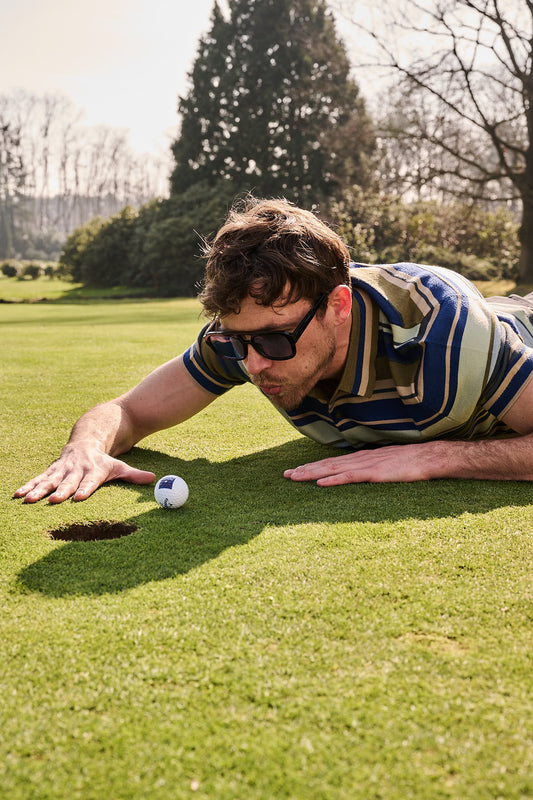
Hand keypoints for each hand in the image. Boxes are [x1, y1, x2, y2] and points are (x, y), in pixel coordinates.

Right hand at [13, 444, 155, 503]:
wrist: (86, 440)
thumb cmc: (104, 461)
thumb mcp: (120, 466)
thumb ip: (134, 475)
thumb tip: (154, 479)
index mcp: (93, 470)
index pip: (90, 482)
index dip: (85, 489)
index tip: (80, 497)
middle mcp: (76, 470)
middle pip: (68, 482)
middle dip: (61, 491)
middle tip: (54, 500)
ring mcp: (62, 470)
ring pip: (49, 481)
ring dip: (39, 490)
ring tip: (28, 500)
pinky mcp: (51, 471)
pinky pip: (38, 479)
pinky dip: (28, 486)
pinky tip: (17, 494)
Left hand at [284, 442, 443, 484]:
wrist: (431, 457)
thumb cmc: (413, 462)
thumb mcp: (388, 464)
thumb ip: (373, 468)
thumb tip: (361, 474)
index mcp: (363, 457)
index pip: (333, 461)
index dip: (313, 466)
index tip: (297, 470)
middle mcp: (361, 459)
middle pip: (327, 464)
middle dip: (305, 469)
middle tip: (286, 475)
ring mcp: (367, 465)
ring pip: (334, 469)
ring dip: (313, 473)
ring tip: (295, 477)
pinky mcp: (376, 473)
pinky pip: (351, 477)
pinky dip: (334, 479)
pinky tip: (321, 482)